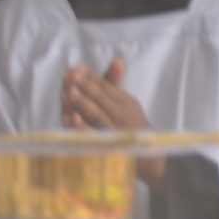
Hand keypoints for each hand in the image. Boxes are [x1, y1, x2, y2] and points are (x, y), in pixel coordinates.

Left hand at [65, 60, 165, 181]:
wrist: (149, 158)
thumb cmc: (131, 127)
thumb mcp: (125, 104)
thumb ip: (114, 84)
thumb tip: (117, 60)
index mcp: (126, 102)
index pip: (107, 86)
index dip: (91, 76)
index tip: (76, 68)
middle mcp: (122, 115)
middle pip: (102, 98)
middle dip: (86, 86)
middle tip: (72, 75)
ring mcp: (116, 131)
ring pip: (97, 115)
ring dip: (83, 103)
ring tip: (70, 92)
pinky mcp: (109, 146)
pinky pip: (94, 136)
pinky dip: (83, 128)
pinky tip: (73, 120)